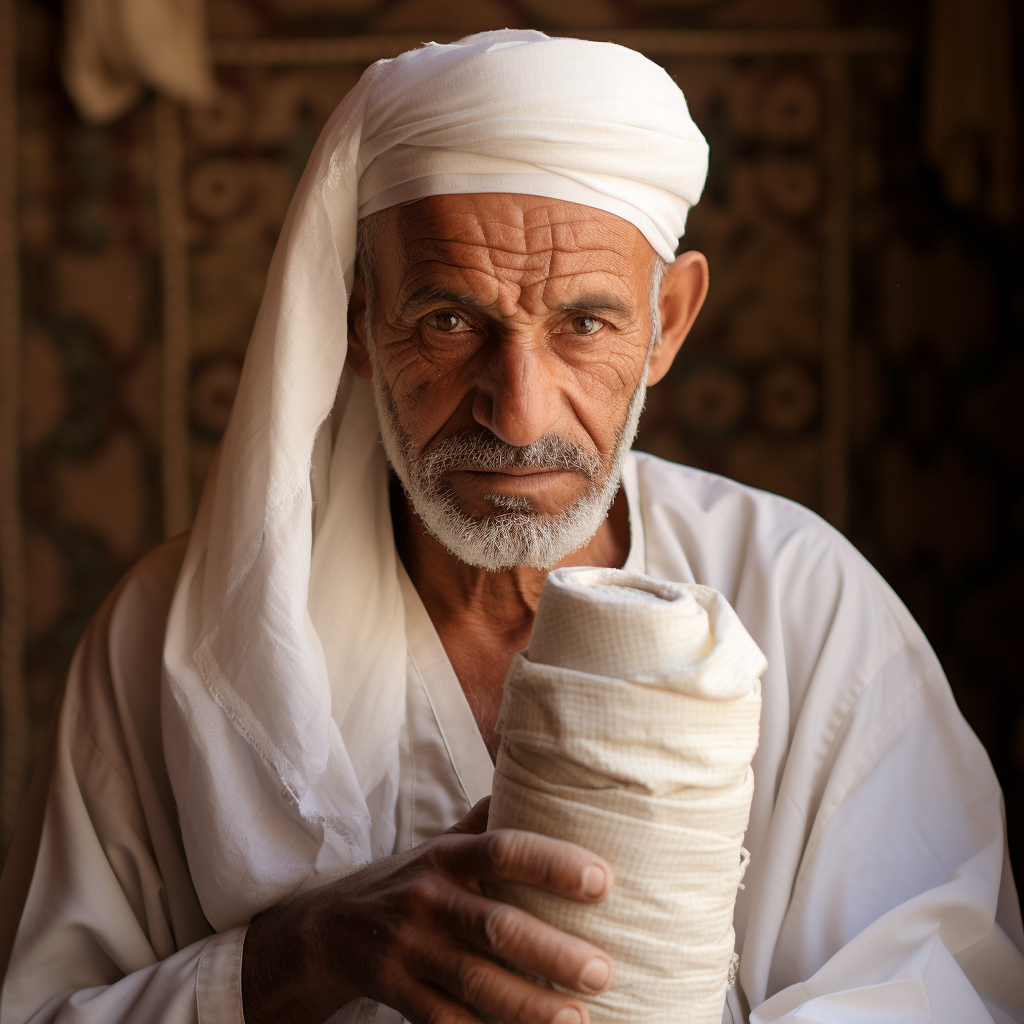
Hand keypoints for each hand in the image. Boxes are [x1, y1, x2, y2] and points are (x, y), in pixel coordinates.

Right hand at [241, 798, 614, 1023]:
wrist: (328, 927)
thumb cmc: (409, 881)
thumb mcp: (441, 842)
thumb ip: (488, 821)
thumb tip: (544, 783)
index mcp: (448, 856)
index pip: (503, 849)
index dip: (552, 863)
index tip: (603, 881)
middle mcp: (429, 899)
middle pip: (497, 927)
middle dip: (553, 953)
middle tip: (603, 972)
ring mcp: (410, 950)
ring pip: (474, 982)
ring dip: (529, 1005)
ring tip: (578, 1019)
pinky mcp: (397, 993)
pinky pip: (445, 1020)